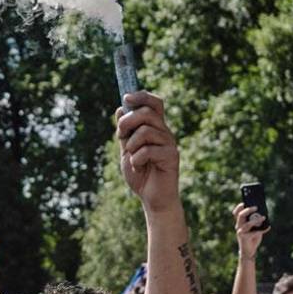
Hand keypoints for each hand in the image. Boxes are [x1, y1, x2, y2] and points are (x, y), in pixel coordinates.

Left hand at [116, 93, 179, 212]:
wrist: (151, 197)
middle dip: (128, 121)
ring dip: (132, 144)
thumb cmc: (140, 173)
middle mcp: (164, 133)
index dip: (142, 96)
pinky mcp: (171, 157)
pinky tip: (138, 167)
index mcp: (155, 128)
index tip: (126, 97)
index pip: (154, 103)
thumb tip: (121, 108)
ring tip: (132, 157)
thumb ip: (125, 131)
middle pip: (148, 113)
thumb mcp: (127, 149)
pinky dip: (137, 159)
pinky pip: (148, 150)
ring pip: (146, 131)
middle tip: (121, 135)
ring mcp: (169, 144)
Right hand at [233, 203, 268, 259]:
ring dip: (256, 220)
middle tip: (256, 207)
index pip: (236, 213)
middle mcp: (239, 226)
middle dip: (248, 210)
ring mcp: (241, 232)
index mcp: (240, 223)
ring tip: (263, 217)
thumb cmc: (252, 238)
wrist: (249, 251)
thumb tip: (264, 215)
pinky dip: (261, 230)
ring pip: (247, 224)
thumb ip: (257, 222)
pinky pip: (254, 232)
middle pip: (240, 215)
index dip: (239, 207)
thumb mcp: (255, 228)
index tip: (245, 202)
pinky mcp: (244, 238)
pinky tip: (267, 228)